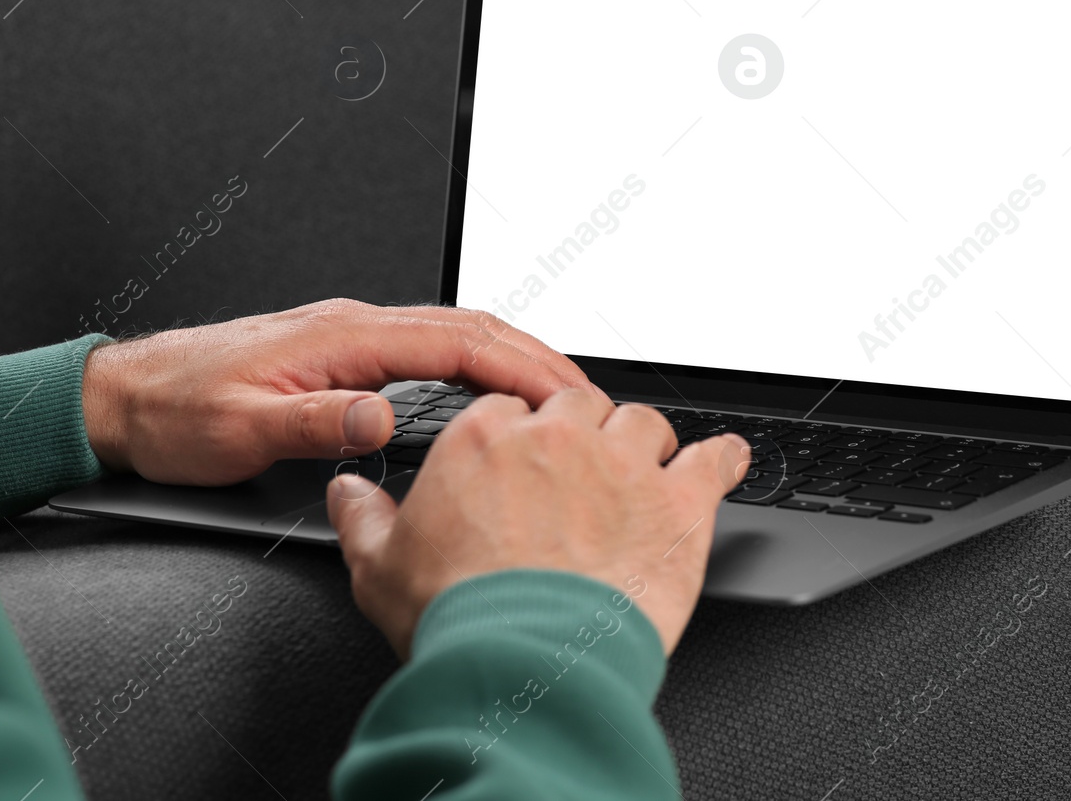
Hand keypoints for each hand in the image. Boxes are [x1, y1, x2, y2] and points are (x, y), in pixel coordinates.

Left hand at [81, 299, 603, 484]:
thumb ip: (316, 423)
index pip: (453, 340)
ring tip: (557, 395)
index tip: (564, 392)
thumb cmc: (176, 411)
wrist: (126, 397)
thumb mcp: (240, 428)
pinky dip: (477, 363)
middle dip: (535, 357)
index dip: (519, 365)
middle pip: (468, 327)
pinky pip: (429, 347)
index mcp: (340, 336)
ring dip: (512, 357)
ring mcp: (350, 336)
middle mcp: (352, 326)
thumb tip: (381, 421)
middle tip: (586, 397)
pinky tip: (492, 391)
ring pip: (454, 332)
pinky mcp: (343, 353)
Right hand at [325, 388, 749, 657]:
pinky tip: (723, 462)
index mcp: (486, 441)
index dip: (520, 437)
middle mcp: (558, 439)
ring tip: (642, 474)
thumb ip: (362, 518)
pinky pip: (714, 459)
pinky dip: (722, 459)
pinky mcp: (678, 504)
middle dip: (582, 432)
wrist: (525, 664)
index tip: (525, 460)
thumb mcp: (377, 568)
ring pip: (644, 423)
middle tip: (581, 468)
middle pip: (580, 405)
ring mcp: (623, 466)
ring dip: (643, 445)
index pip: (510, 408)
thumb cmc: (459, 618)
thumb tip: (346, 492)